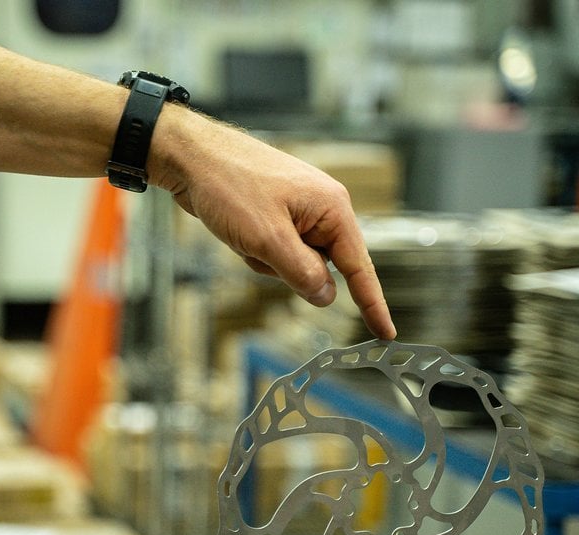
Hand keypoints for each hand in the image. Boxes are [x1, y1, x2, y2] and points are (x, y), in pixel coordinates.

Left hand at [151, 111, 395, 339]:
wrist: (191, 158)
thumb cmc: (230, 186)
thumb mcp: (267, 239)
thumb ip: (301, 273)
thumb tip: (327, 296)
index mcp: (332, 208)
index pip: (360, 267)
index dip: (373, 303)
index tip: (387, 333)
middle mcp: (322, 209)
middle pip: (321, 267)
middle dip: (286, 269)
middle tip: (259, 245)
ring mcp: (299, 212)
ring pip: (294, 263)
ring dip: (266, 260)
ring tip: (243, 232)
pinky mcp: (277, 216)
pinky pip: (275, 252)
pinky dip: (255, 252)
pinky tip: (237, 231)